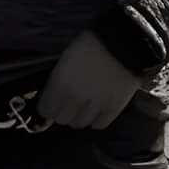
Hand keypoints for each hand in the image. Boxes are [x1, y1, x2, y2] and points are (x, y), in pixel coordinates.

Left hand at [35, 29, 149, 129]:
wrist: (122, 44)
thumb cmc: (90, 44)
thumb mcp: (65, 59)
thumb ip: (57, 79)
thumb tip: (52, 93)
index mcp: (59, 84)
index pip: (45, 109)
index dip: (46, 108)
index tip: (48, 105)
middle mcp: (74, 99)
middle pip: (61, 119)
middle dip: (60, 113)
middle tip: (65, 106)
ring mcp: (94, 106)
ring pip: (79, 124)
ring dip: (77, 118)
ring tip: (81, 109)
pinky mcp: (113, 109)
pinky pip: (99, 125)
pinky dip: (95, 120)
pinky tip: (96, 112)